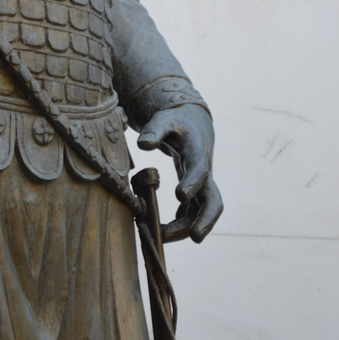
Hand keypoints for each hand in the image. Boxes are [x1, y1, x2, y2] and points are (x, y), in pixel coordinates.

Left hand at [137, 105, 222, 242]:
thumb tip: (143, 145)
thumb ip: (154, 130)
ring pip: (201, 212)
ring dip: (186, 227)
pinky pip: (192, 212)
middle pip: (213, 200)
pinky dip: (180, 223)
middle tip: (194, 237)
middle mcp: (204, 172)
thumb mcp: (165, 119)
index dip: (192, 183)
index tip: (179, 195)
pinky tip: (163, 232)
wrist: (193, 125)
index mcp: (197, 151)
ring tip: (161, 237)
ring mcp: (202, 184)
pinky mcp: (195, 192)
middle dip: (206, 220)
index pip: (200, 169)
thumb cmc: (176, 122)